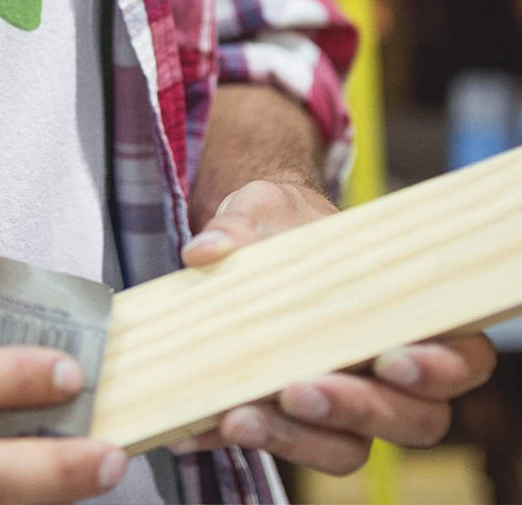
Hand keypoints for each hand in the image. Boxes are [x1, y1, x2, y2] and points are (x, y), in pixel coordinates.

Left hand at [173, 180, 497, 473]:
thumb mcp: (262, 207)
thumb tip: (205, 251)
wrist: (243, 240)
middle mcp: (385, 371)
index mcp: (407, 314)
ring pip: (346, 448)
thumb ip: (240, 226)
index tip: (391, 361)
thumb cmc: (277, 222)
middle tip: (298, 392)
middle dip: (359, 411)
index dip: (441, 369)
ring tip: (239, 417)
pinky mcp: (287, 417)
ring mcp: (341, 400)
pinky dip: (236, 436)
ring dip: (296, 440)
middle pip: (410, 420)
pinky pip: (276, 442)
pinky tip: (196, 423)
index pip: (460, 358)